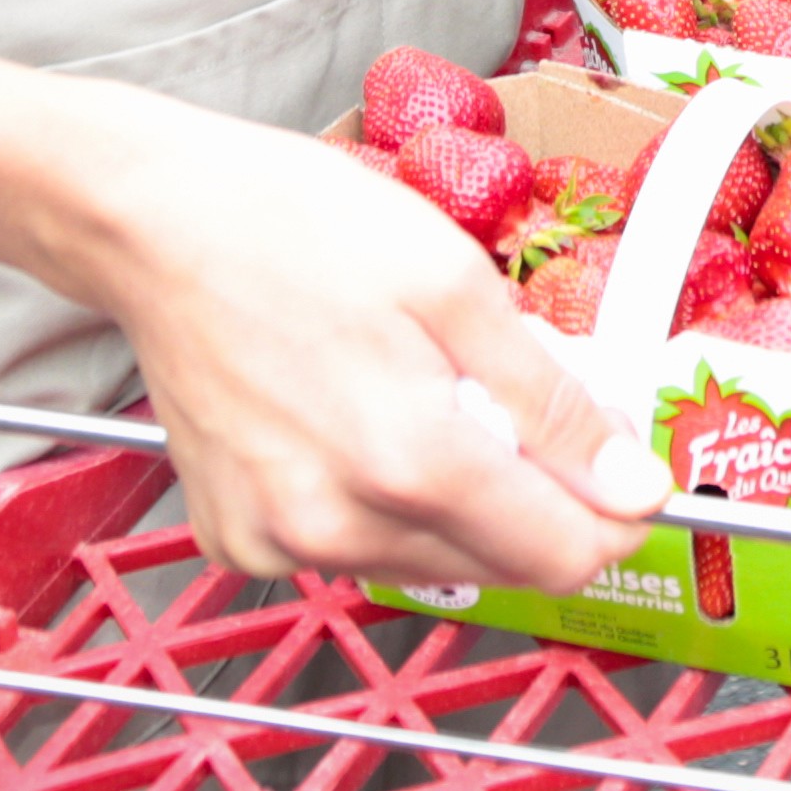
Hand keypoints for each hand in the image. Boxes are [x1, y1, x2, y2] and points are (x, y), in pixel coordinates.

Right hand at [43, 99, 670, 594]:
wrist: (155, 225)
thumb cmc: (299, 227)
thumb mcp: (456, 284)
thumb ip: (552, 402)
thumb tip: (636, 488)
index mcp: (409, 464)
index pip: (564, 556)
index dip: (614, 513)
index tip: (623, 468)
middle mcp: (339, 530)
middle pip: (501, 565)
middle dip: (534, 494)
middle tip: (505, 397)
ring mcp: (279, 544)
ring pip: (429, 562)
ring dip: (456, 499)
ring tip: (417, 394)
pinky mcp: (236, 541)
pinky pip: (351, 550)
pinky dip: (376, 502)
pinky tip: (351, 423)